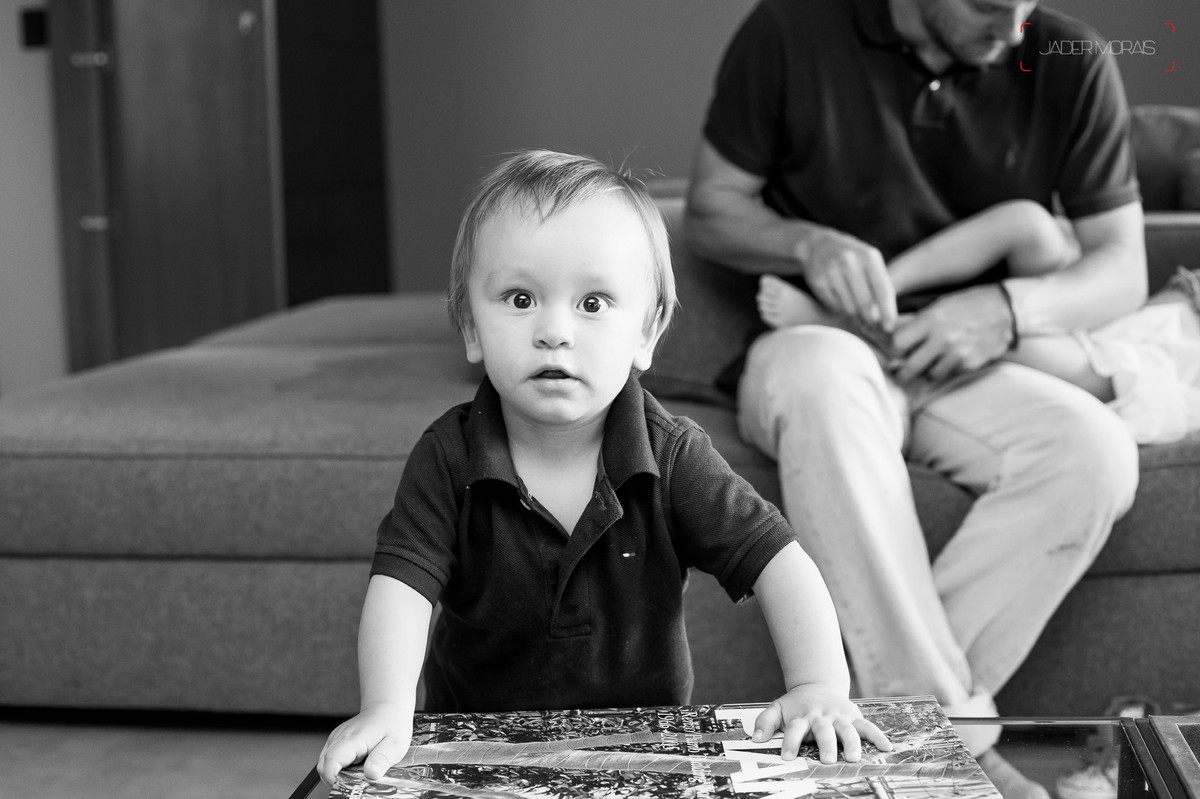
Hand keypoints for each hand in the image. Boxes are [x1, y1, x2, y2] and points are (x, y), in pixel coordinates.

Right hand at [317, 702, 412, 784]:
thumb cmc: (392, 724)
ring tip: (358, 770)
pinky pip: (331, 759)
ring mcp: (336, 738)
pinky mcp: (336, 740)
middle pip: (323, 766)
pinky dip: (340, 767)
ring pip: (325, 764)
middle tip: (356, 781)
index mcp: (352, 739)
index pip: (331, 763)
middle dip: (336, 779)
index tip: (349, 785)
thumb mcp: (395, 745)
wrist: (388, 707)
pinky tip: (356, 764)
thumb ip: (382, 760)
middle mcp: (339, 737)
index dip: (335, 779)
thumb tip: (371, 775)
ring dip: (338, 773)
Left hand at [752, 686, 892, 763]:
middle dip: (826, 744)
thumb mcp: (778, 708)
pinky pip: (867, 726)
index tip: (787, 756)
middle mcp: (821, 716)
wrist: (817, 685)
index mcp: (802, 716)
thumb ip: (765, 721)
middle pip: (824, 730)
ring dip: (851, 743)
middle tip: (828, 759)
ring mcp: (839, 716)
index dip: (790, 742)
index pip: (794, 729)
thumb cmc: (797, 705)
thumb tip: (755, 738)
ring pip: (847, 729)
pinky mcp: (853, 716)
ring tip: (853, 757)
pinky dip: (878, 736)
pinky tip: (886, 747)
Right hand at [796, 229, 896, 331]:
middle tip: (874, 329)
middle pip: (865, 303)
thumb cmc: (852, 258)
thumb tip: (885, 318)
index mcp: (868, 257)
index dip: (888, 312)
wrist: (818, 245)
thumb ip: (879, 284)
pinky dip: (840, 311)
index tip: (890, 328)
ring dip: (855, 318)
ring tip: (859, 318)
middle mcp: (849, 262)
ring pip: (849, 308)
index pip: (883, 290)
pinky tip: (842, 306)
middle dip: (871, 321)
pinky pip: (834, 306)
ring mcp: (831, 271)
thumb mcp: (869, 262)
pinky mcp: (818, 282)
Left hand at [890, 284, 1014, 383]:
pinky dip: (945, 370)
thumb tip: (887, 331)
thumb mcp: (940, 305)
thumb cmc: (968, 304)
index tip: (892, 352)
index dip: (892, 350)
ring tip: (929, 363)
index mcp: (931, 319)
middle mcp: (943, 338)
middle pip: (909, 367)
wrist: (1007, 310)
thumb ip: (915, 321)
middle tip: (899, 372)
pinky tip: (950, 359)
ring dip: (926, 371)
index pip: (897, 343)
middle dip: (902, 372)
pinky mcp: (970, 364)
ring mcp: (958, 353)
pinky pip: (949, 374)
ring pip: (929, 375)